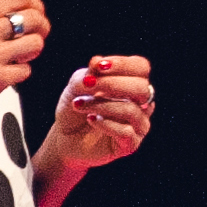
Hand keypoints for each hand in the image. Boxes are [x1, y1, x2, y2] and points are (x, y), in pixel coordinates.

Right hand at [0, 0, 45, 125]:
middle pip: (34, 18)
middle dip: (42, 28)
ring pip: (36, 44)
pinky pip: (26, 70)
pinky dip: (20, 73)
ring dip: (33, 52)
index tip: (36, 15)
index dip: (36, 5)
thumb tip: (25, 12)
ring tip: (19, 57)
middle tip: (36, 37)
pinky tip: (6, 74)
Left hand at [45, 52, 156, 169]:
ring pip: (131, 110)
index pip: (141, 67)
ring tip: (79, 105)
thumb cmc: (76, 106)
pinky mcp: (131, 144)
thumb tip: (98, 62)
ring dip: (101, 105)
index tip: (97, 65)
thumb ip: (90, 74)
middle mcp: (141, 102)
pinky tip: (90, 119)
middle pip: (142, 88)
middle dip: (112, 85)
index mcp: (132, 82)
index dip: (122, 64)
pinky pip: (126, 132)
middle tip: (87, 86)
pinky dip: (105, 123)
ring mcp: (138, 124)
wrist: (65, 136)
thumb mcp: (78, 85)